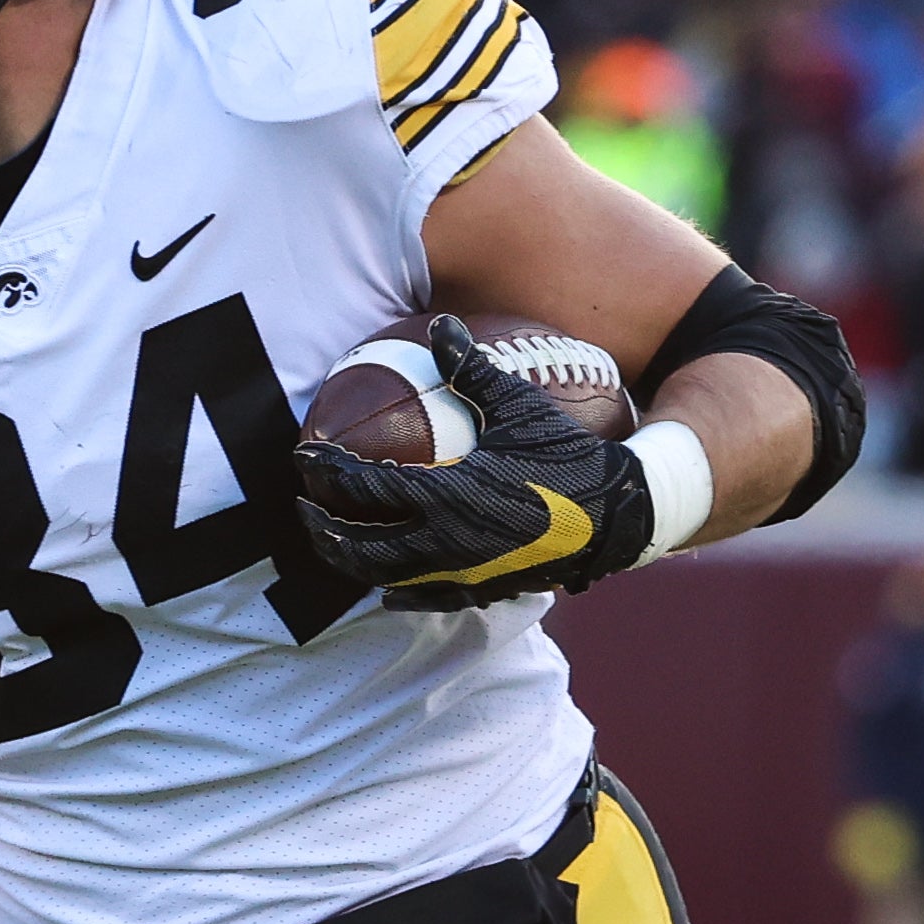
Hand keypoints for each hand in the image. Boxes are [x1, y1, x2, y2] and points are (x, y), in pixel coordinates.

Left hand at [292, 313, 655, 609]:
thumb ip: (472, 369)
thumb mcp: (519, 406)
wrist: (619, 516)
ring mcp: (462, 574)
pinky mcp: (482, 592)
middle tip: (304, 506)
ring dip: (351, 561)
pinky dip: (397, 590)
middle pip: (359, 545)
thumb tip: (442, 324)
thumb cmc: (570, 455)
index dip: (327, 471)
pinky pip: (424, 599)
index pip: (365, 487)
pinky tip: (387, 585)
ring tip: (334, 542)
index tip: (305, 455)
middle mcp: (446, 544)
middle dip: (323, 527)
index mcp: (448, 497)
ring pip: (384, 578)